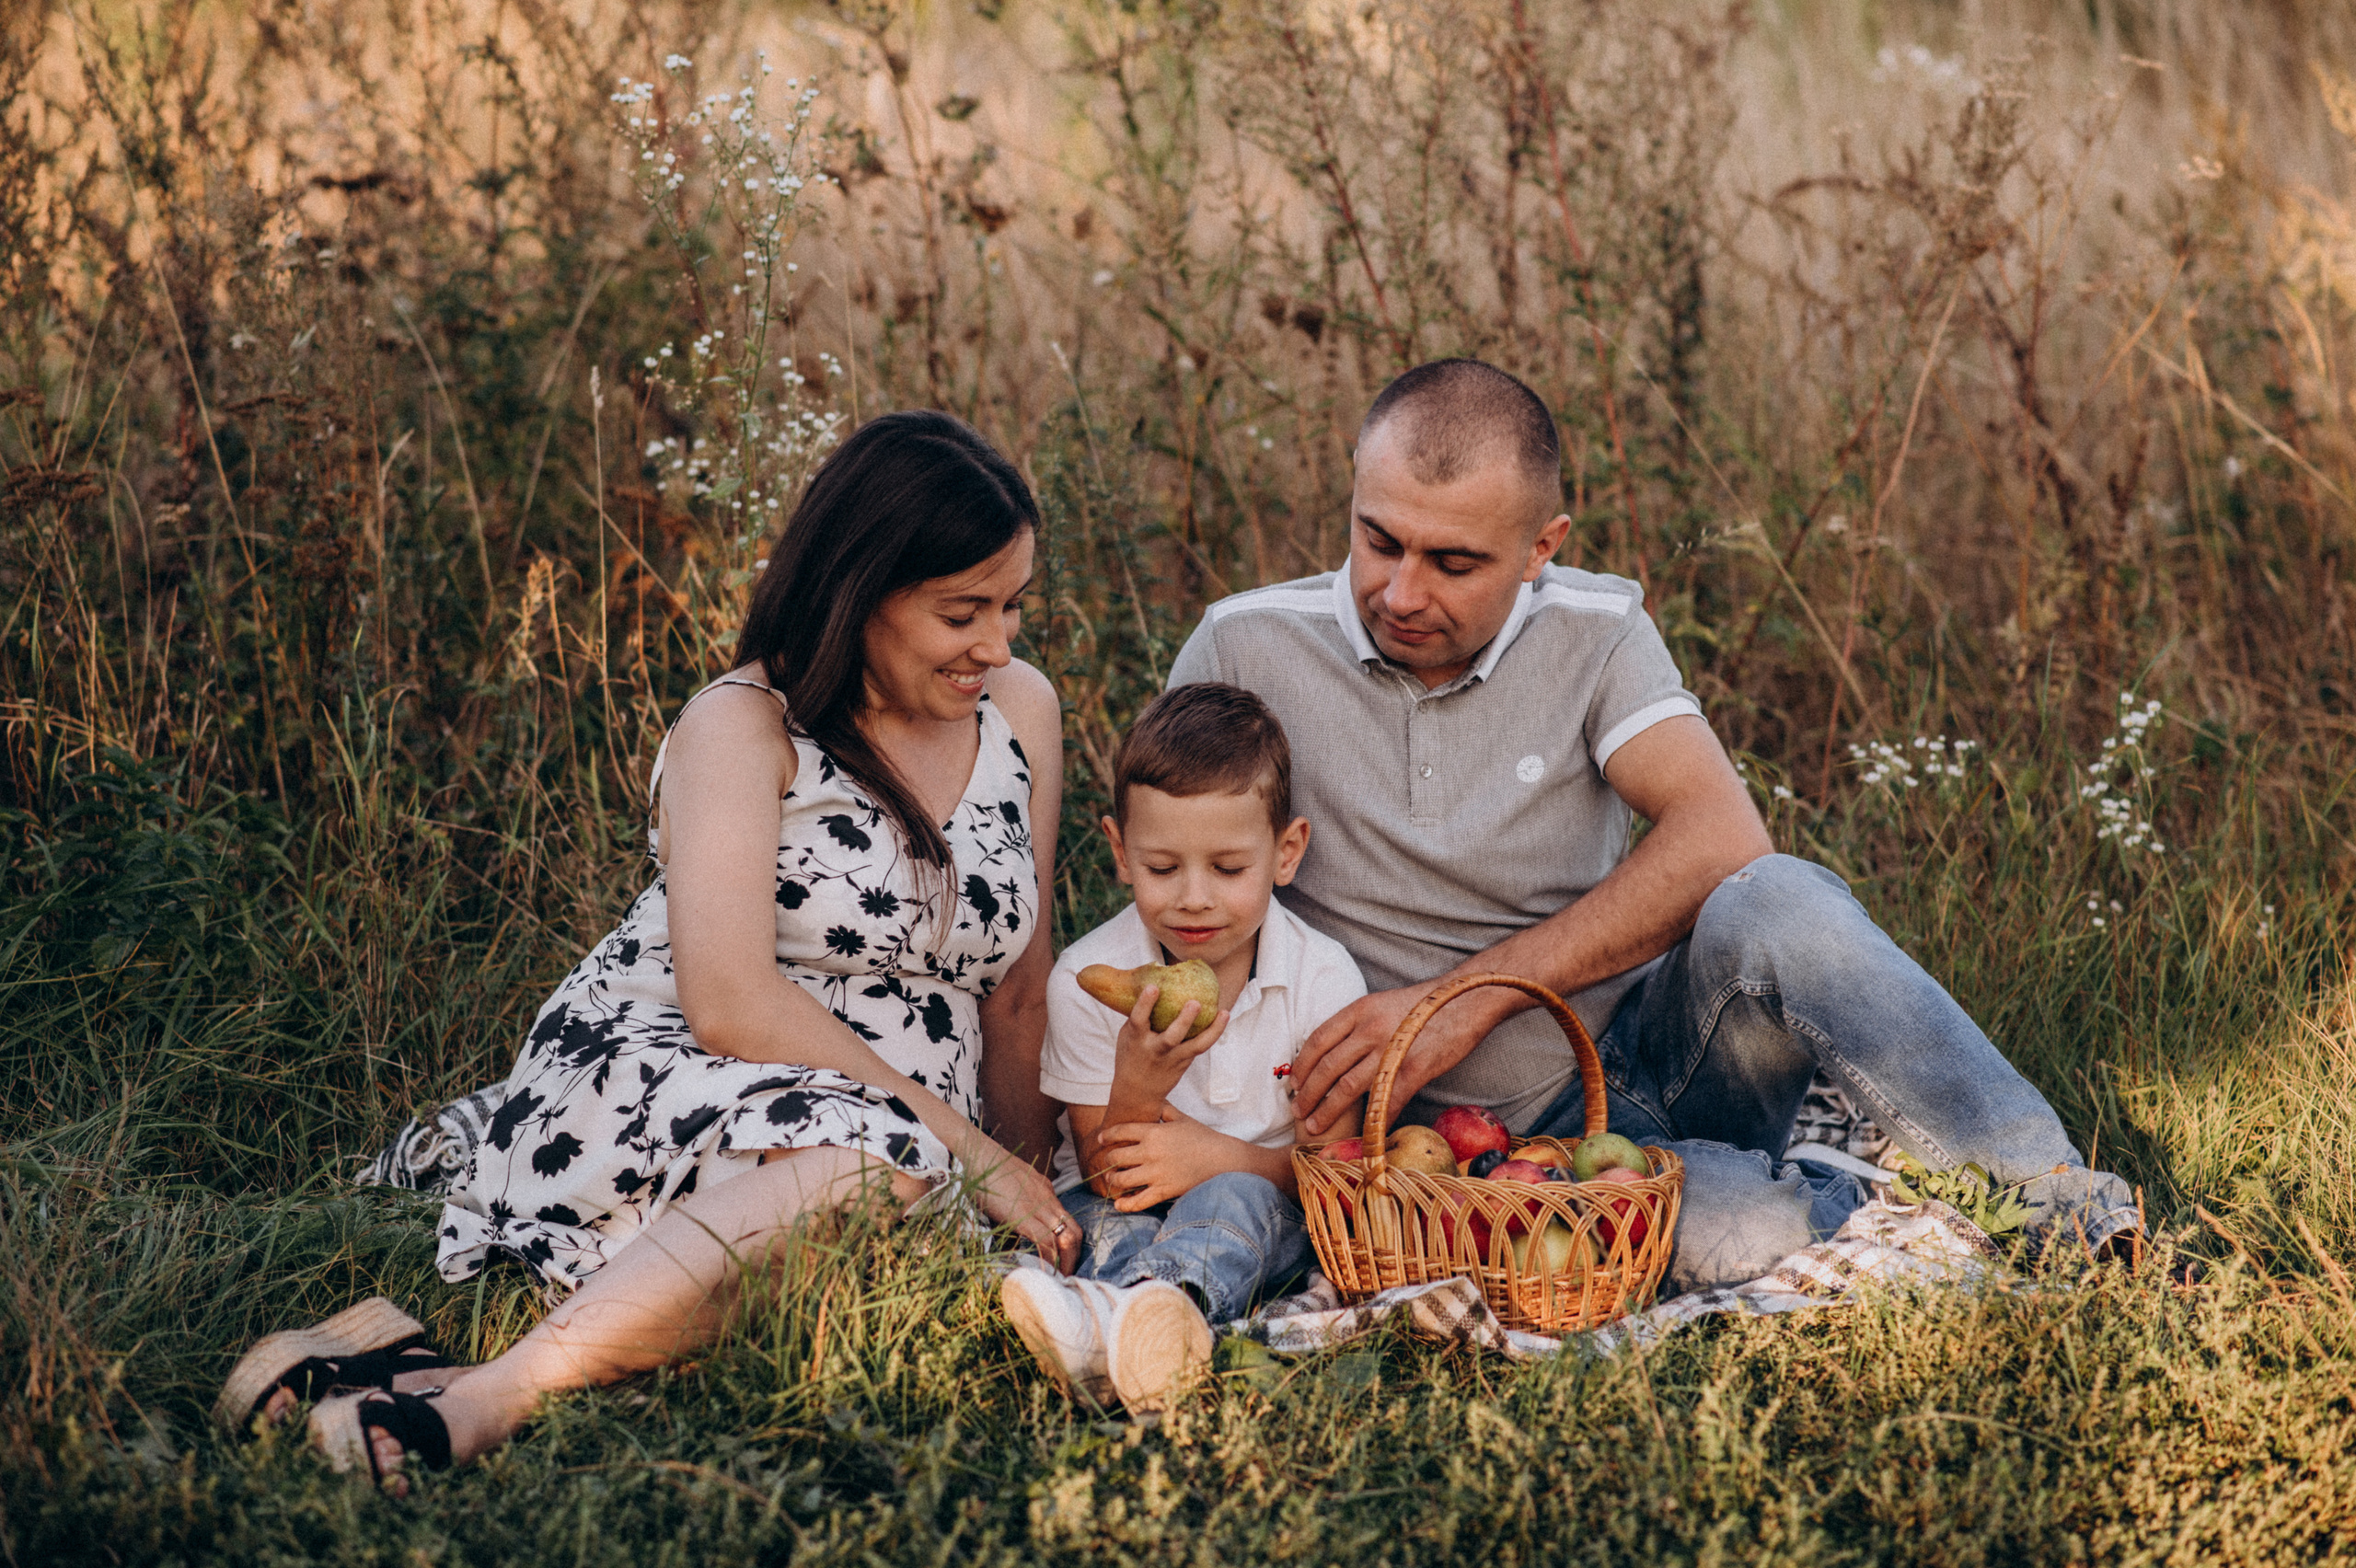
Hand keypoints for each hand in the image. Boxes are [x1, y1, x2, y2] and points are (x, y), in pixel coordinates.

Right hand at [963, 1136, 1081, 1273]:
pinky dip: (1050, 1260)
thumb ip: (1013, 1213)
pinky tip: (1046, 1273)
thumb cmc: (984, 1174)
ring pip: (1067, 1237)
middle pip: (1075, 1231)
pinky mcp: (1025, 1215)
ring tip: (1061, 1279)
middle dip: (1074, 1256)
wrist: (978, 1155)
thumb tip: (1009, 1241)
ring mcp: (1039, 1206)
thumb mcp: (1007, 1193)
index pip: (1067, 1220)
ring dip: (1066, 1261)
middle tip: (1067, 1274)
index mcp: (1045, 1192)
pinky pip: (1046, 1241)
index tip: (1064, 1260)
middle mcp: (1048, 1199)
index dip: (1069, 1243)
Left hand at [1092, 1107, 1239, 1210]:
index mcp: (1153, 1132)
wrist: (1222, 1159)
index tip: (1101, 1139)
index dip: (1107, 1135)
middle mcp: (1151, 1152)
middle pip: (1116, 1158)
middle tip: (1108, 1162)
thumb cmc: (1202, 1137)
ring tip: (1112, 1180)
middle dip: (1108, 1160)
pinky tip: (1119, 1205)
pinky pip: (1139, 1201)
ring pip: (1122, 1180)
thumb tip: (1154, 1098)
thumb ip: (1164, 1110)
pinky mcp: (1164, 1191)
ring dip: (1113, 1181)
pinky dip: (1126, 1205)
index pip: (1120, 1132)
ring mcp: (1156, 1173)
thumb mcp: (1182, 1119)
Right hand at [1109, 987, 1228, 1110]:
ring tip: (1223, 1012)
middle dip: (1184, 1021)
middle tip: (1195, 1003)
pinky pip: (1202, 1046)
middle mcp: (1155, 1050)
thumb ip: (1139, 1015)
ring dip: (1210, 1030)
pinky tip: (1224, 1015)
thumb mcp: (1127, 1036)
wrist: (1137, 1093)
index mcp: (1136, 1039)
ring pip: (1195, 1046)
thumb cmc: (1131, 1056)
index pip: (1138, 1019)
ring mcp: (1173, 1058)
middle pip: (1171, 1037)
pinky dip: (1214, 1031)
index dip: (1145, 1003)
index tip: (1153, 987)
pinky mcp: (1185, 1062)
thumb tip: (1152, 982)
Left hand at [1289, 980, 1510, 1135]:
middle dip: (1308, 1093)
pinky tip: (1361, 1136)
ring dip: (1327, 1111)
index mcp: (1359, 1011)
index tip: (1294, 1083)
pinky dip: (1371, 1123)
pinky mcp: (1413, 1071)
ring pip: (1348, 1088)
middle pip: (1327, 1067)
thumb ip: (1357, 1025)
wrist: (1465, 1000)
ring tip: (1315, 1126)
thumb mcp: (1381, 1004)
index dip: (1301, 1066)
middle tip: (1297, 1110)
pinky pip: (1385, 1102)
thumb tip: (1332, 1052)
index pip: (1317, 1040)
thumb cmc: (1423, 1005)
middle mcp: (1370, 1029)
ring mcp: (1391, 1051)